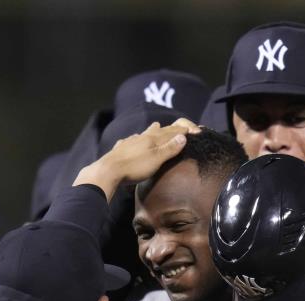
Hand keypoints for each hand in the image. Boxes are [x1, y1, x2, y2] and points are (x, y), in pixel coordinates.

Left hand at [73, 119, 200, 200]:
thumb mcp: (156, 159)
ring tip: (155, 125)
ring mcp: (130, 142)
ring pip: (144, 133)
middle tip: (178, 125)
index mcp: (153, 139)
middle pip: (159, 130)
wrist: (108, 171)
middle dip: (170, 128)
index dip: (184, 130)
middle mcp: (141, 137)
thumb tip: (183, 136)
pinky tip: (132, 140)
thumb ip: (170, 148)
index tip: (195, 130)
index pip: (172, 131)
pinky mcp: (120, 150)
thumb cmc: (134, 167)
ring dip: (152, 130)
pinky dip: (136, 139)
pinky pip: (130, 141)